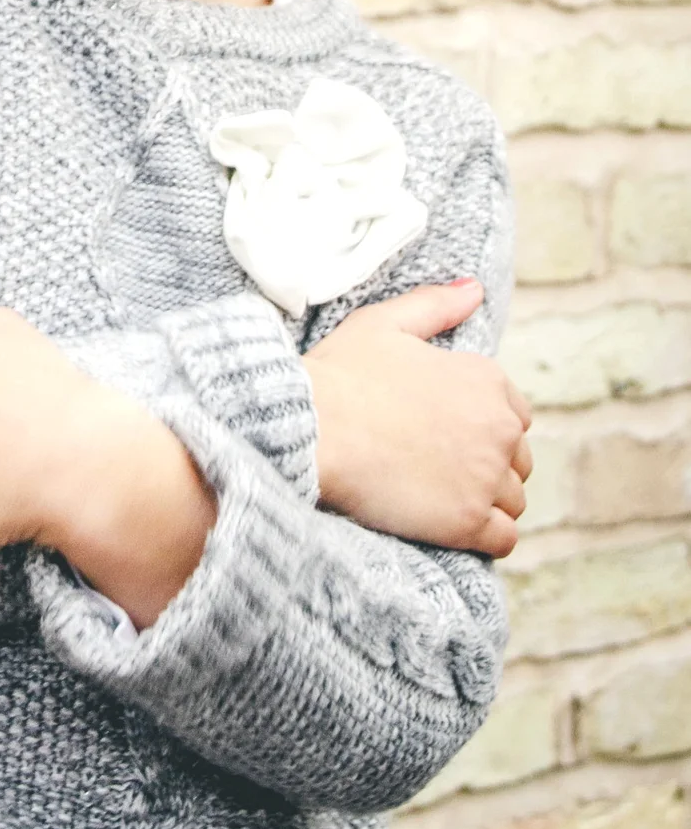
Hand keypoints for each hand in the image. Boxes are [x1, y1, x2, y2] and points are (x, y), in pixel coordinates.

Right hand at [303, 281, 532, 557]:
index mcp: (486, 379)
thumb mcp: (383, 323)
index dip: (483, 424)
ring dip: (487, 501)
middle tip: (441, 468)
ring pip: (513, 500)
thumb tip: (474, 288)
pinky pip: (504, 539)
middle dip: (488, 464)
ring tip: (443, 499)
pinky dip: (487, 537)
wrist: (311, 429)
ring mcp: (486, 477)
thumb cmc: (340, 374)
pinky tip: (455, 528)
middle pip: (517, 458)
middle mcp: (498, 428)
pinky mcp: (468, 521)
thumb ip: (435, 305)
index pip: (515, 414)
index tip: (449, 434)